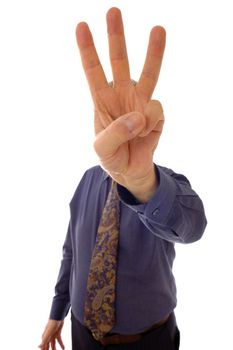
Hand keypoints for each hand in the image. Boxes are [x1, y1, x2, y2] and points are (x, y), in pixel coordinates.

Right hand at [38, 320, 64, 349]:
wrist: (58, 317)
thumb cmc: (51, 324)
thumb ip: (43, 340)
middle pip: (48, 346)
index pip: (43, 346)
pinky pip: (59, 341)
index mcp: (44, 337)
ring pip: (53, 344)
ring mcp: (53, 335)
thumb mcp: (48, 333)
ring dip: (54, 349)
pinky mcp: (58, 334)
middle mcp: (48, 337)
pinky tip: (63, 348)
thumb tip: (38, 346)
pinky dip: (61, 344)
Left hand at [76, 7, 165, 201]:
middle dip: (116, 38)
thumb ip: (115, 133)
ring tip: (157, 30)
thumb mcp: (102, 149)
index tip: (82, 27)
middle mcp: (122, 95)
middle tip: (113, 12)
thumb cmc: (111, 157)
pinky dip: (150, 123)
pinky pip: (156, 110)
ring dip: (152, 52)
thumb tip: (138, 115)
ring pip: (148, 73)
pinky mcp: (156, 114)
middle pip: (119, 62)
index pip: (93, 72)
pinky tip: (145, 134)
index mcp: (102, 100)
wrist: (130, 170)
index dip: (87, 50)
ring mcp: (140, 102)